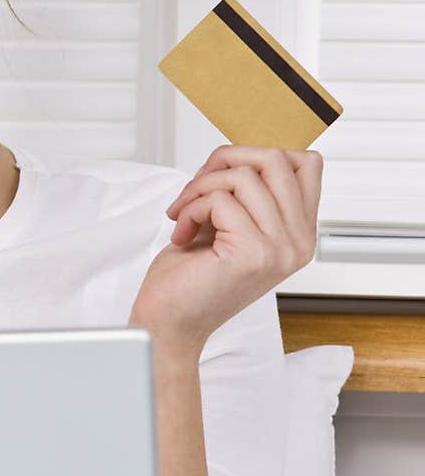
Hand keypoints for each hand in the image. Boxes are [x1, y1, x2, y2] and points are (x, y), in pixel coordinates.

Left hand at [129, 146, 322, 354]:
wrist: (169, 324)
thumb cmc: (192, 277)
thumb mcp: (230, 223)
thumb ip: (249, 192)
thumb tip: (242, 150)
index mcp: (300, 234)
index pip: (306, 164)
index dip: (258, 156)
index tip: (224, 176)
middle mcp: (299, 242)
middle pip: (277, 159)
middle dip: (226, 161)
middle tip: (197, 187)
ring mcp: (280, 249)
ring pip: (242, 176)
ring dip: (200, 188)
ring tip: (185, 214)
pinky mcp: (253, 253)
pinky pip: (219, 200)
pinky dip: (191, 209)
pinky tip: (183, 233)